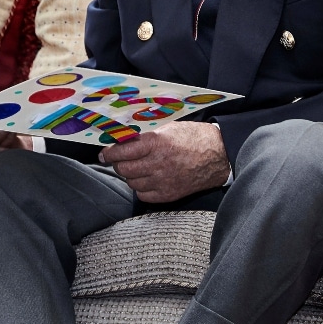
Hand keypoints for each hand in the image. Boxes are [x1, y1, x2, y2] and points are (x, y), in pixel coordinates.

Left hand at [99, 122, 229, 202]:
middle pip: (123, 169)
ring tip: (135, 168)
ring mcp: (163, 181)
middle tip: (118, 159)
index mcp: (156, 143)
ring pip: (131, 183)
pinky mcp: (169, 194)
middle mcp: (158, 163)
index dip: (109, 153)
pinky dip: (140, 188)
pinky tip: (145, 179)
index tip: (104, 153)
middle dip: (117, 164)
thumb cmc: (193, 137)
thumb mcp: (167, 128)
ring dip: (129, 175)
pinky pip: (143, 195)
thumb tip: (123, 137)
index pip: (122, 151)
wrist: (218, 155)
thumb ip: (145, 134)